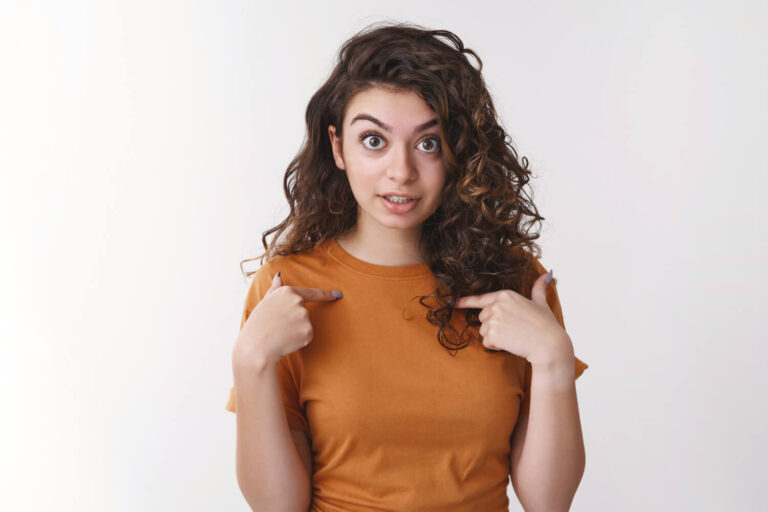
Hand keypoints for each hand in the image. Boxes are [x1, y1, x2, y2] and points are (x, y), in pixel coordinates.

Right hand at [232, 272, 341, 368]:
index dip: (326, 294)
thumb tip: (279, 277)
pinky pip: (306, 336)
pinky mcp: (308, 330)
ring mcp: (304, 316)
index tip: (337, 295)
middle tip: (277, 327)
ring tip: (279, 334)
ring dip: (296, 331)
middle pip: (304, 313)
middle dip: (294, 321)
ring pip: (305, 325)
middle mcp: (298, 301)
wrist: (256, 347)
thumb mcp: (264, 303)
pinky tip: (286, 341)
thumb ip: (275, 290)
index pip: (311, 292)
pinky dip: (299, 341)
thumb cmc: (257, 326)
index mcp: (287, 292)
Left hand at [453, 269, 572, 364]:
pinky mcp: (492, 333)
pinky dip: (496, 346)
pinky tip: (510, 344)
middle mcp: (497, 304)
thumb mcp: (541, 303)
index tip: (453, 303)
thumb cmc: (546, 325)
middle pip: (483, 318)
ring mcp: (493, 318)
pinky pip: (486, 342)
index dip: (466, 301)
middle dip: (494, 326)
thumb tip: (546, 275)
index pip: (481, 299)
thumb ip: (538, 289)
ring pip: (484, 331)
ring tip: (513, 337)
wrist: (549, 344)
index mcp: (505, 294)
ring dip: (495, 337)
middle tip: (513, 330)